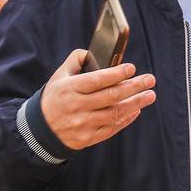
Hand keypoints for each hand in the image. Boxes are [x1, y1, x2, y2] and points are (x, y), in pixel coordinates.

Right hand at [40, 49, 156, 150]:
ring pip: (114, 113)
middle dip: (134, 87)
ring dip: (135, 104)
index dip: (116, 74)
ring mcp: (83, 124)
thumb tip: (92, 52)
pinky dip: (126, 119)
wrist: (39, 131)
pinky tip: (137, 110)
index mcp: (70, 89)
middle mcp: (77, 107)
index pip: (96, 80)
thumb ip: (75, 60)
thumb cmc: (54, 98)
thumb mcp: (59, 76)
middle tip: (150, 80)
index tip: (132, 68)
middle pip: (110, 97)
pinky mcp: (87, 138)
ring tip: (150, 95)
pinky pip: (111, 128)